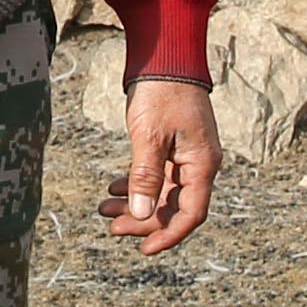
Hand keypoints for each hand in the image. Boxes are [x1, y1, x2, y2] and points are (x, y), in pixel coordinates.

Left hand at [104, 80, 217, 254]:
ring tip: (104, 209)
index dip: (168, 235)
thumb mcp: (149, 136)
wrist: (165, 56)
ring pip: (162, 192)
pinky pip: (156, 175)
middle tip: (112, 226)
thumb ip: (146, 177)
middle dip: (142, 220)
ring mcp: (186, 155)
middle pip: (173, 207)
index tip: (144, 250)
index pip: (191, 214)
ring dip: (135, 203)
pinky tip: (113, 187)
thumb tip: (142, 214)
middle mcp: (198, 164)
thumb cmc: (161, 93)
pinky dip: (135, 184)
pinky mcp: (173, 146)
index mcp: (202, 165)